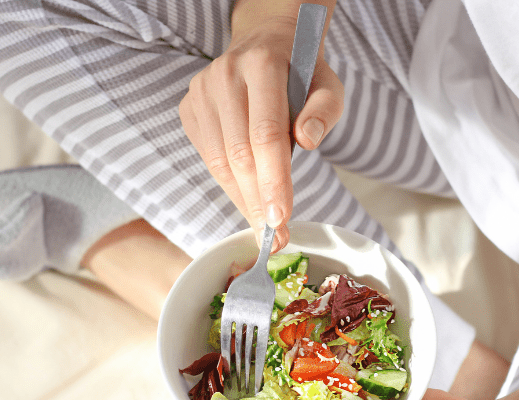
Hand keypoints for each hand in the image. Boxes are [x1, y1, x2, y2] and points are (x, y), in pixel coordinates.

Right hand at [179, 8, 343, 250]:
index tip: (281, 218)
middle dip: (257, 200)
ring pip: (219, 160)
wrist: (265, 45)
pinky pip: (208, 158)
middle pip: (239, 153)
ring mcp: (202, 91)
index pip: (266, 134)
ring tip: (263, 226)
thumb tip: (307, 139)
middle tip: (275, 235)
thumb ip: (325, 110)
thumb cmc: (302, 74)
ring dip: (242, 199)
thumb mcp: (328, 85)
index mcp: (262, 64)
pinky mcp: (190, 107)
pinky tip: (247, 199)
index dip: (272, 180)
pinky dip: (228, 185)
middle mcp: (225, 75)